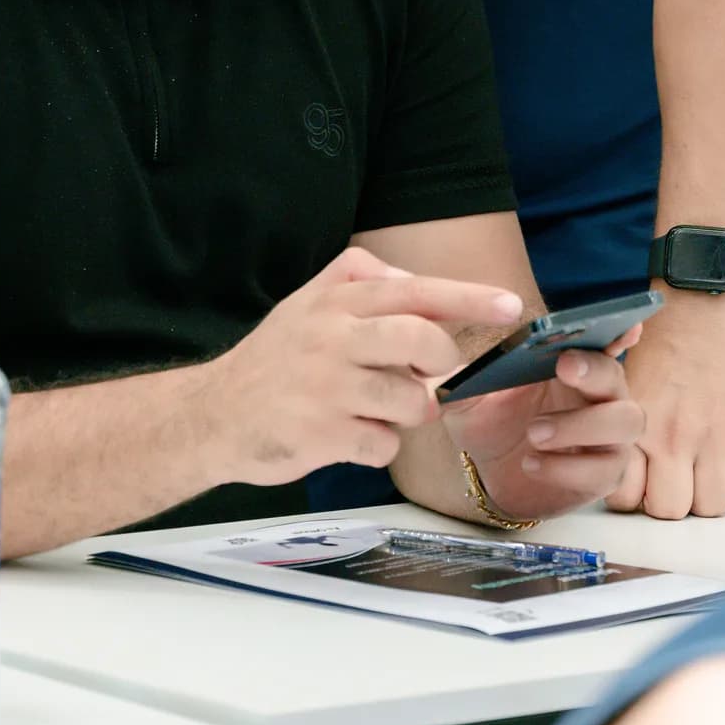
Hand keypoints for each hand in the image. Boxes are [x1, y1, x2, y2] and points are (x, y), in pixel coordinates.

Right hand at [210, 247, 521, 484]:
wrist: (214, 414)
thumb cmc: (275, 358)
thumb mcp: (309, 301)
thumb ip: (361, 278)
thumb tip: (417, 284)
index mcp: (336, 302)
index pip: (415, 291)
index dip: (469, 298)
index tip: (510, 306)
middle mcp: (333, 338)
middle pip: (419, 340)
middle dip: (440, 361)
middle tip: (429, 372)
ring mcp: (327, 389)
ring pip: (411, 400)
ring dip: (408, 411)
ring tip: (377, 407)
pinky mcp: (321, 435)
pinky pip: (384, 445)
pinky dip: (378, 445)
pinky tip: (349, 435)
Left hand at [441, 328, 645, 521]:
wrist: (490, 473)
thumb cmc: (489, 420)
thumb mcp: (469, 396)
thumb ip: (466, 377)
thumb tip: (450, 361)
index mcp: (574, 364)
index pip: (605, 341)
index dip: (618, 330)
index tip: (622, 323)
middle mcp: (601, 395)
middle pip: (616, 377)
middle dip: (594, 370)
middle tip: (563, 367)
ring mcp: (609, 436)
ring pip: (623, 423)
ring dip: (581, 424)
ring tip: (535, 432)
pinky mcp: (604, 474)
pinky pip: (602, 470)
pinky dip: (566, 467)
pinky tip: (532, 463)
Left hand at [605, 294, 724, 518]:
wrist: (702, 303)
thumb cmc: (659, 334)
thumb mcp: (623, 378)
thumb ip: (622, 424)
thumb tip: (614, 460)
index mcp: (638, 425)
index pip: (626, 496)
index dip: (630, 497)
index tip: (635, 485)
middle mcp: (674, 438)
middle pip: (669, 510)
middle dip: (665, 505)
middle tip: (665, 486)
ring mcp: (714, 438)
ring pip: (709, 506)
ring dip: (701, 499)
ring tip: (694, 480)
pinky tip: (720, 469)